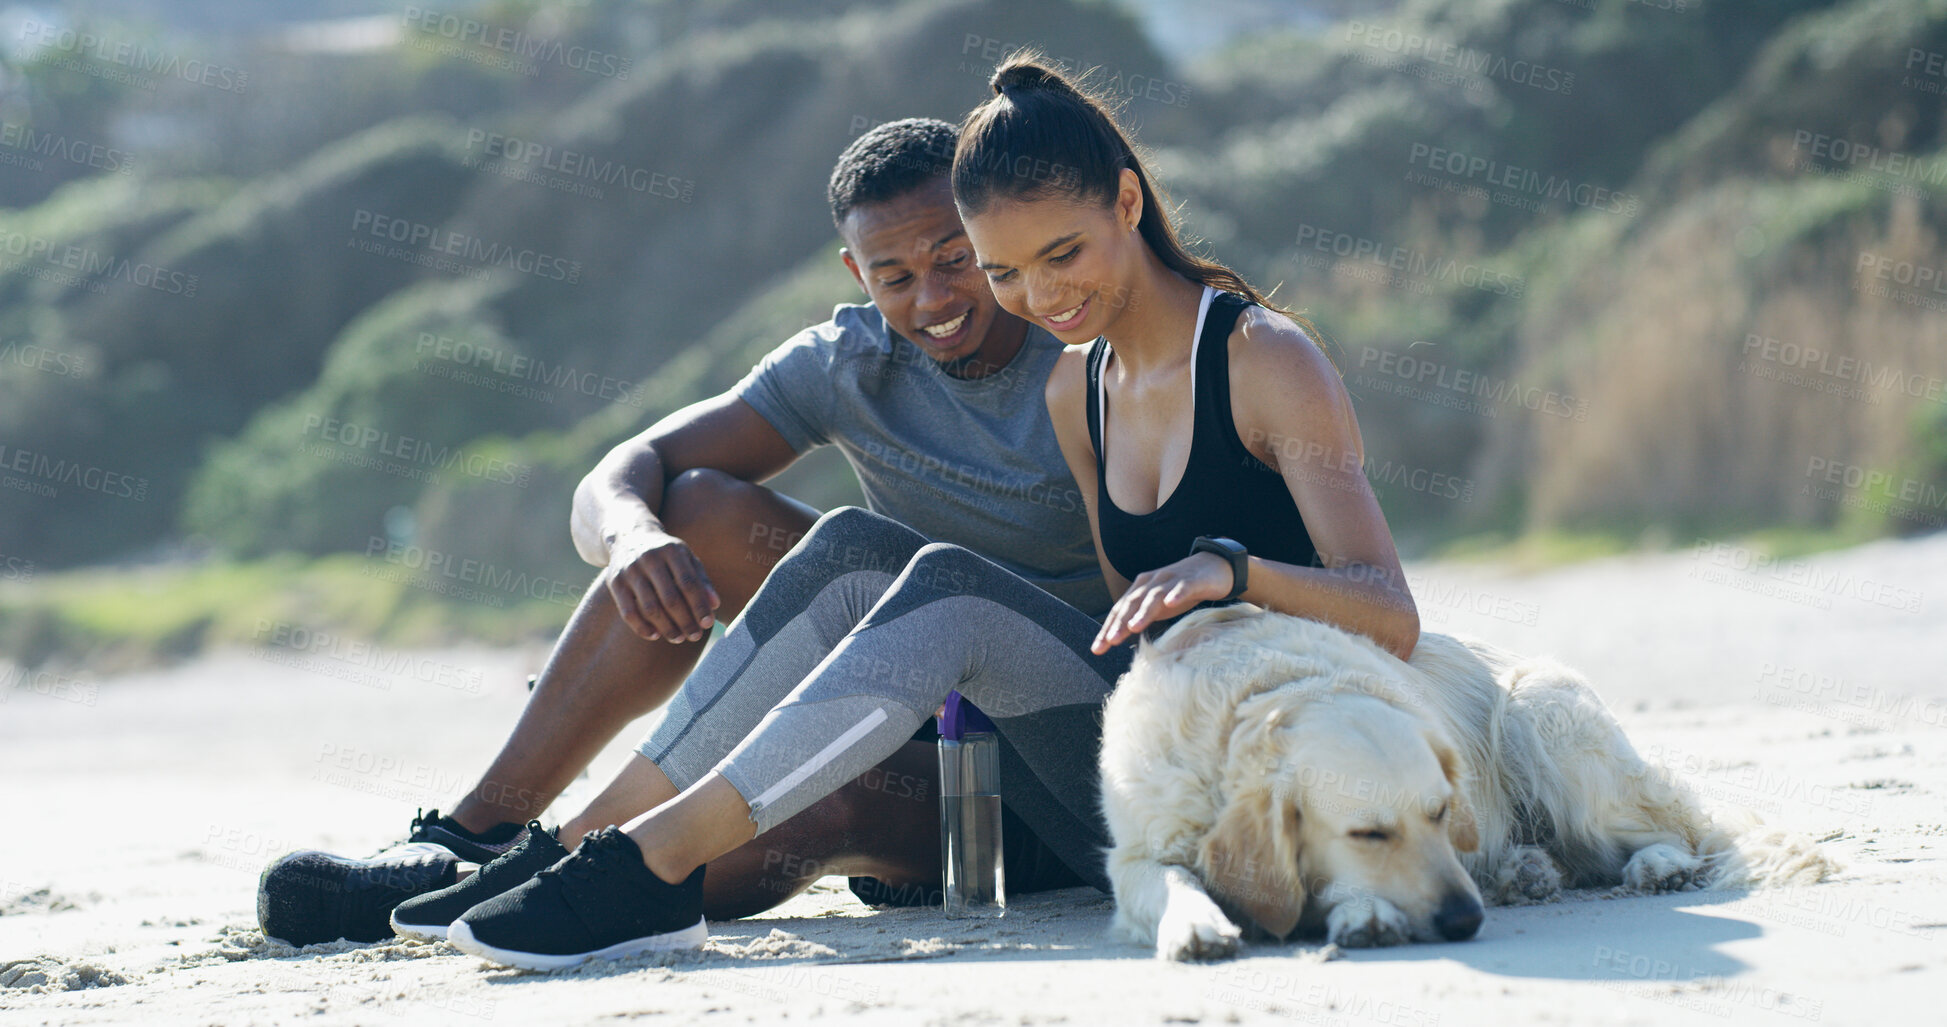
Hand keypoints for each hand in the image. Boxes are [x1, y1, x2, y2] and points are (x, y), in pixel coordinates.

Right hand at [603, 530, 719, 642]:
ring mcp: (630, 570)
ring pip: (650, 607)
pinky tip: (655, 636)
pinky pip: (628, 612)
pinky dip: (642, 627)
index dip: (699, 606)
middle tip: (695, 636)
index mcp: (672, 551)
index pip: (688, 583)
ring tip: (678, 638)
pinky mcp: (615, 582)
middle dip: (685, 621)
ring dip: (666, 627)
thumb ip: (701, 580)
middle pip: (670, 598)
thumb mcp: (686, 558)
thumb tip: (715, 605)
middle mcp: (649, 558)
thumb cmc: (666, 553)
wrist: (629, 536)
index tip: (708, 624)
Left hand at [1091, 552, 1232, 652]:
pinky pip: (1182, 588)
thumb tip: (1118, 638)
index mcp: (1141, 589)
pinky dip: (1175, 595)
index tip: (1098, 649)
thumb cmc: (1179, 591)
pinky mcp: (1192, 580)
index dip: (1108, 628)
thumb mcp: (1157, 606)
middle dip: (1120, 623)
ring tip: (1133, 628)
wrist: (1212, 567)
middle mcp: (1152, 582)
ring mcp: (1171, 580)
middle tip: (1111, 642)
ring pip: (1154, 596)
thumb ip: (1139, 617)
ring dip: (1143, 612)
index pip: (1120, 610)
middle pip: (1132, 603)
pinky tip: (1170, 604)